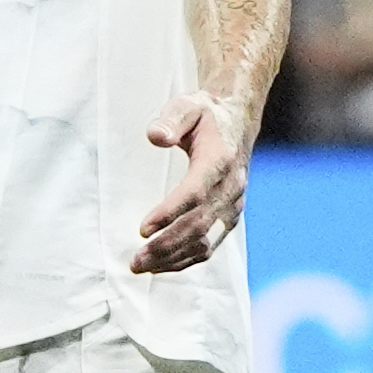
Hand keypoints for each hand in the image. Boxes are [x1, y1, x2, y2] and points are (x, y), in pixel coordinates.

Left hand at [134, 91, 250, 273]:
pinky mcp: (230, 216)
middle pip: (197, 225)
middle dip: (165, 246)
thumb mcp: (187, 105)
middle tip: (135, 260)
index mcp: (220, 160)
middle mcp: (231, 187)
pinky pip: (211, 245)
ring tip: (141, 267)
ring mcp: (233, 205)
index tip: (142, 229)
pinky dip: (187, 259)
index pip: (194, 193)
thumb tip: (155, 137)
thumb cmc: (206, 114)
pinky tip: (163, 265)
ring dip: (173, 258)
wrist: (237, 120)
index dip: (169, 214)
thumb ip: (171, 120)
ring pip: (205, 241)